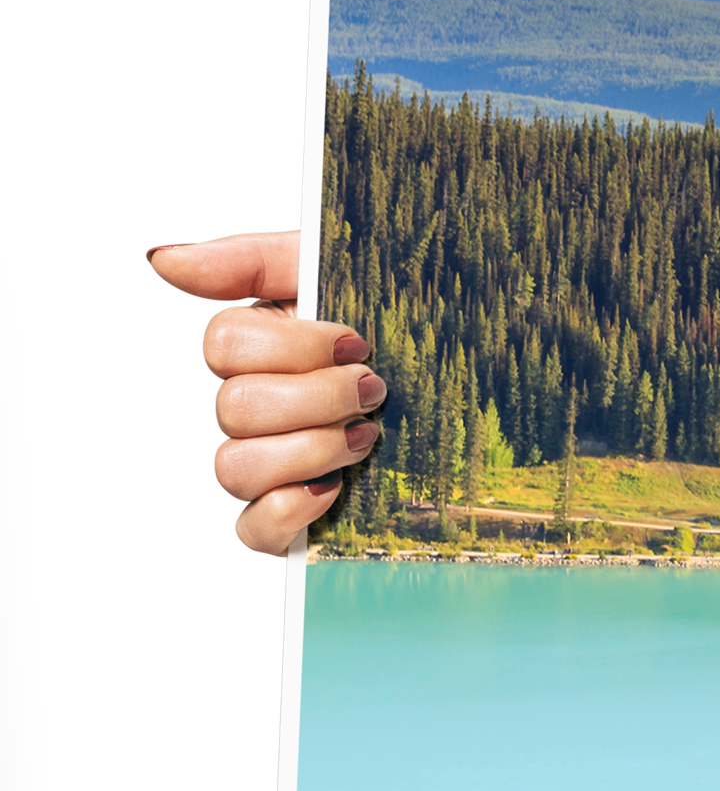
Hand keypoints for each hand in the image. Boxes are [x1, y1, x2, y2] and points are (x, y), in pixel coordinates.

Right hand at [151, 229, 379, 556]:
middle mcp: (257, 409)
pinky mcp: (294, 517)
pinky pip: (252, 530)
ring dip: (310, 449)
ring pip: (234, 468)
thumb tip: (160, 260)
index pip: (224, 347)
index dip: (291, 346)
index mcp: (263, 349)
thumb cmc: (410, 315)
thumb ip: (252, 260)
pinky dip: (288, 511)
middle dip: (316, 398)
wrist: (488, 377)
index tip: (357, 340)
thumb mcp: (344, 269)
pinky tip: (335, 490)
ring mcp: (271, 465)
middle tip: (376, 388)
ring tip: (370, 436)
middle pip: (233, 409)